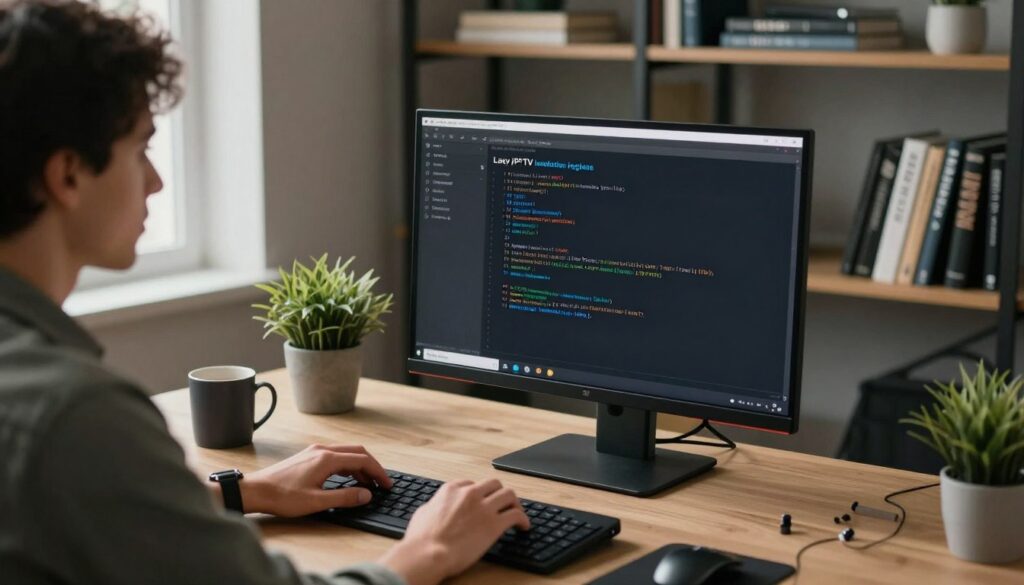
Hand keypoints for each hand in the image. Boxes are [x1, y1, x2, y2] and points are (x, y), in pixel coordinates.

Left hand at [234, 444, 392, 515]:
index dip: (378, 472)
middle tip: (381, 482)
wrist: (255, 490)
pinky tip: (348, 478)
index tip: (387, 484)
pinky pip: (335, 456)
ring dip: (360, 466)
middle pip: (357, 452)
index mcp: (327, 459)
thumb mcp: (317, 501)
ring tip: (367, 484)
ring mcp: (314, 451)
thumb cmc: (283, 496)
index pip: (363, 460)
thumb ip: (345, 497)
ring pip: (346, 453)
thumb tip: (367, 495)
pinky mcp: (308, 456)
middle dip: (372, 466)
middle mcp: (322, 450)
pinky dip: (347, 466)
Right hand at [377, 479, 530, 584]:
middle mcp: (470, 494)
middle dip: (499, 493)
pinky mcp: (494, 524)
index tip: (482, 500)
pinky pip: (516, 515)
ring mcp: (483, 508)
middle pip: (494, 484)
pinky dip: (523, 519)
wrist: (428, 553)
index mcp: (452, 490)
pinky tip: (523, 526)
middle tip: (502, 504)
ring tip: (517, 512)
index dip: (479, 493)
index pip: (472, 484)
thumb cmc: (421, 539)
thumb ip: (434, 506)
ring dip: (514, 503)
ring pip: (509, 494)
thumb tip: (435, 507)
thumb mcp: (423, 513)